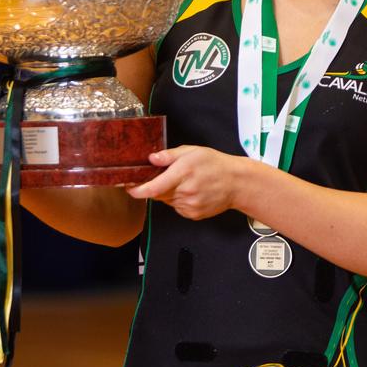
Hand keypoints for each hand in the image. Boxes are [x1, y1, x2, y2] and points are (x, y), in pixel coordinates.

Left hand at [127, 146, 242, 220]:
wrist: (236, 183)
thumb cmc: (215, 164)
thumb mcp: (192, 151)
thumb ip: (169, 155)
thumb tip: (151, 158)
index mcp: (183, 173)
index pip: (154, 187)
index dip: (138, 190)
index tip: (129, 188)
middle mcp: (185, 192)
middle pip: (158, 193)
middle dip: (156, 186)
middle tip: (167, 176)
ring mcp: (189, 205)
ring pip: (167, 201)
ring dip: (169, 192)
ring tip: (185, 182)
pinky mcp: (193, 214)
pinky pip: (177, 207)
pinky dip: (178, 200)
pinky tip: (191, 191)